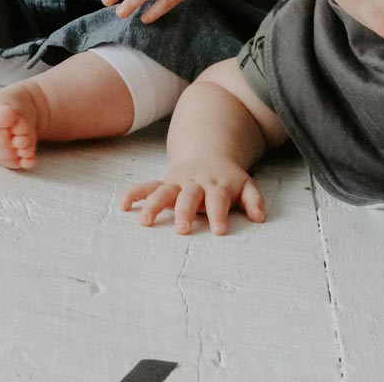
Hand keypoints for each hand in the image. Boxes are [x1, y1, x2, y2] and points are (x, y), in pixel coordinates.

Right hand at [121, 159, 266, 234]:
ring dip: (154, 205)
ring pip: (164, 192)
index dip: (219, 214)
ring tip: (145, 222)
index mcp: (217, 185)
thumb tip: (260, 217)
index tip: (219, 231)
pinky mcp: (164, 183)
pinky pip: (146, 187)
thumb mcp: (245, 184)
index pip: (218, 200)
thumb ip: (253, 200)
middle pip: (189, 197)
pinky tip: (122, 205)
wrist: (209, 152)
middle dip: (185, 212)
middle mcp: (195, 183)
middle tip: (183, 230)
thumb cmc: (227, 179)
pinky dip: (134, 194)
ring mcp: (177, 183)